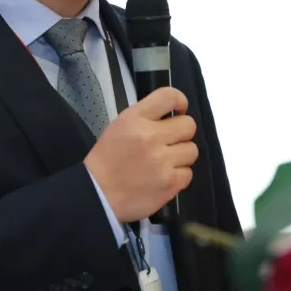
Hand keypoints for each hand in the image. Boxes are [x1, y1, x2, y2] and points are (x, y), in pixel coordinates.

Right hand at [84, 87, 197, 222]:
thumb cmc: (107, 159)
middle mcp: (151, 136)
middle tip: (170, 142)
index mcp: (136, 119)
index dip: (180, 101)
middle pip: (189, 125)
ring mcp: (162, 161)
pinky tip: (164, 177)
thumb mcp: (120, 126)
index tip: (180, 110)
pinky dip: (178, 176)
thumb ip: (145, 118)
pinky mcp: (170, 183)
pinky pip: (188, 173)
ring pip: (192, 150)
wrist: (98, 194)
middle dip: (182, 133)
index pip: (169, 96)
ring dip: (181, 156)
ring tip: (166, 163)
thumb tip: (171, 117)